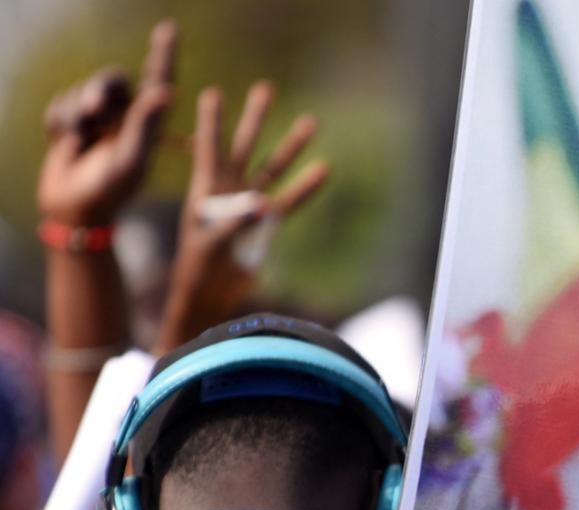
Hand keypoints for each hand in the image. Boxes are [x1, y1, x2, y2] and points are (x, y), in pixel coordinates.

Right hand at [36, 20, 175, 226]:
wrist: (74, 208)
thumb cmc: (110, 189)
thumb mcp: (131, 159)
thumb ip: (145, 123)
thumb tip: (168, 90)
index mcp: (149, 123)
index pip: (158, 81)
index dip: (162, 54)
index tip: (170, 28)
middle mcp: (125, 116)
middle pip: (112, 80)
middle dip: (99, 90)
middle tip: (94, 107)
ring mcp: (97, 118)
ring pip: (83, 91)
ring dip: (77, 113)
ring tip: (80, 139)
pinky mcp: (71, 121)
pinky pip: (61, 104)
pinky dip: (60, 122)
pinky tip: (67, 143)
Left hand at [158, 82, 328, 351]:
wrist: (210, 294)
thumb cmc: (198, 268)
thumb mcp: (210, 244)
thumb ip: (236, 222)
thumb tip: (265, 203)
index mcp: (205, 189)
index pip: (209, 147)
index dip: (213, 122)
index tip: (214, 94)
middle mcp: (229, 189)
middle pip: (245, 146)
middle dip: (256, 118)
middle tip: (266, 89)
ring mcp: (251, 204)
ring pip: (273, 168)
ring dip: (290, 146)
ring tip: (310, 122)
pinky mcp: (267, 223)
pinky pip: (291, 200)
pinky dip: (306, 187)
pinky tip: (323, 168)